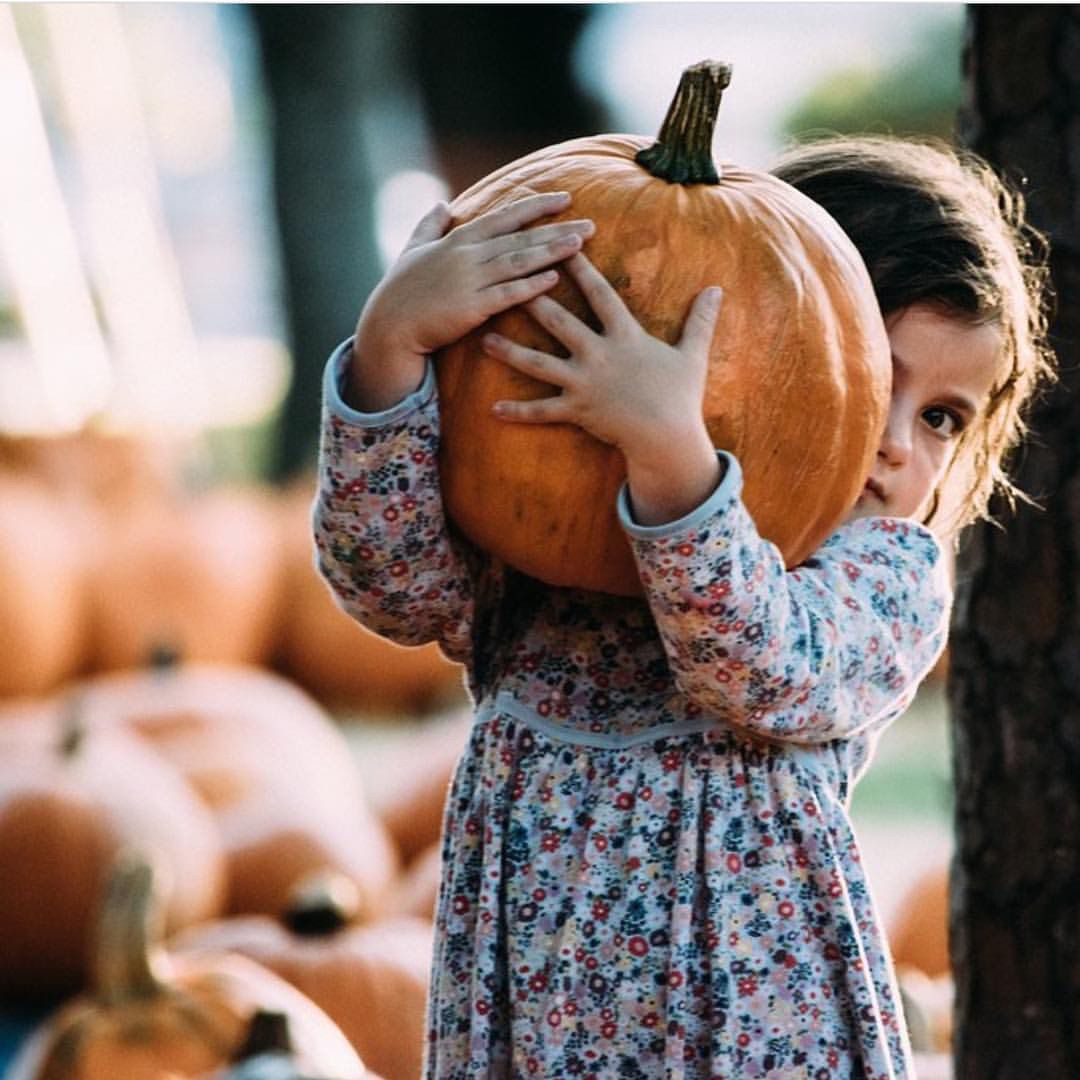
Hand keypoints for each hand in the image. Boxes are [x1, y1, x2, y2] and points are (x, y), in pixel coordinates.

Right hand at [348, 193, 593, 410]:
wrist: (389, 326)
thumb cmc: (401, 290)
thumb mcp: (413, 249)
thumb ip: (429, 225)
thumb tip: (441, 203)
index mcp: (459, 239)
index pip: (506, 216)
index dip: (537, 206)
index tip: (565, 198)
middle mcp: (468, 255)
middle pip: (521, 237)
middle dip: (557, 229)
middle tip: (591, 225)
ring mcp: (470, 280)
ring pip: (519, 261)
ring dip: (551, 251)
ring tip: (580, 244)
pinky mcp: (471, 308)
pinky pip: (507, 294)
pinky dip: (531, 285)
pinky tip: (554, 278)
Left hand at [482, 253, 723, 522]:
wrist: (668, 437)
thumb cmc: (681, 396)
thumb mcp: (693, 354)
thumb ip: (700, 320)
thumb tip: (717, 289)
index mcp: (624, 336)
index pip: (600, 294)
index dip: (580, 267)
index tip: (561, 243)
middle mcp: (599, 355)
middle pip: (559, 321)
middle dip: (532, 298)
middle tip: (505, 279)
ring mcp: (584, 384)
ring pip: (539, 364)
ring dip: (510, 352)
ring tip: (484, 340)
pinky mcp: (577, 411)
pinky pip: (542, 411)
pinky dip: (518, 411)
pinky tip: (493, 408)